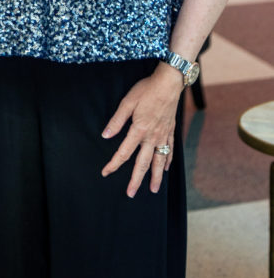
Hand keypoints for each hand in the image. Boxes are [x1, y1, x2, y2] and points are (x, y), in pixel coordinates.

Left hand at [100, 64, 183, 197]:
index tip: (106, 172)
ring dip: (155, 177)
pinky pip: (170, 151)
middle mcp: (152, 137)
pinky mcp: (171, 131)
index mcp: (139, 130)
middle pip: (143, 163)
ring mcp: (163, 136)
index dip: (114, 164)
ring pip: (159, 161)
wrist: (169, 83)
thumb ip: (117, 120)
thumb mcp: (127, 102)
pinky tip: (165, 169)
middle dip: (136, 180)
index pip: (124, 152)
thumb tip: (105, 135)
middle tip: (130, 194)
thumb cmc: (147, 90)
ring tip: (153, 190)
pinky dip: (167, 162)